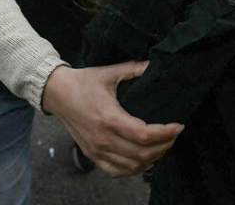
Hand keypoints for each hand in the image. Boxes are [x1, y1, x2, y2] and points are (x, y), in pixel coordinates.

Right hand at [42, 62, 182, 176]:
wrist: (56, 93)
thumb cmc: (84, 81)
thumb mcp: (110, 72)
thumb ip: (135, 68)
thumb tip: (155, 64)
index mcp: (109, 118)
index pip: (144, 135)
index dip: (165, 133)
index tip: (178, 125)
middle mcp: (103, 138)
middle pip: (142, 154)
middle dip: (165, 145)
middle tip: (175, 134)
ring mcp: (96, 150)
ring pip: (132, 165)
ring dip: (153, 158)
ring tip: (165, 144)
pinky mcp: (92, 155)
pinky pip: (116, 171)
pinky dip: (134, 169)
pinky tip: (146, 160)